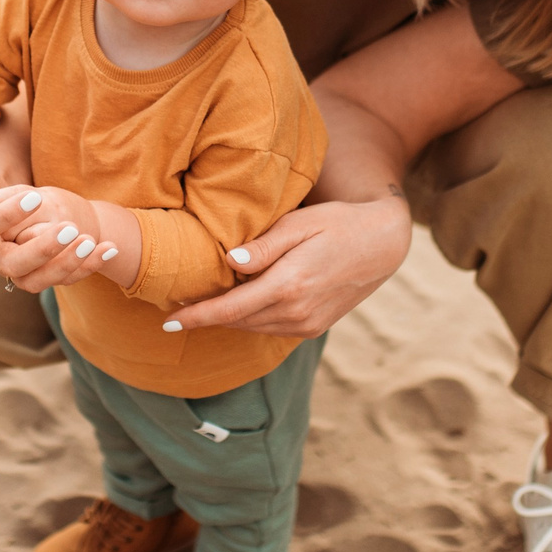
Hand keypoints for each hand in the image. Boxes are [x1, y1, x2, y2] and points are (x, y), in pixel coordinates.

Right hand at [0, 185, 119, 291]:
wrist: (37, 219)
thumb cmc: (14, 201)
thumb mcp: (9, 194)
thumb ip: (3, 196)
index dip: (6, 214)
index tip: (34, 198)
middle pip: (14, 264)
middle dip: (42, 248)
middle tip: (69, 228)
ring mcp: (18, 274)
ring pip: (39, 280)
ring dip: (68, 261)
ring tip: (90, 241)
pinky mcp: (45, 279)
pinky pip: (67, 279)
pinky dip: (91, 265)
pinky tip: (110, 248)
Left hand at [160, 195, 412, 338]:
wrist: (383, 244)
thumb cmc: (338, 223)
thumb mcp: (300, 223)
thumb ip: (264, 245)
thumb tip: (229, 262)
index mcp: (289, 285)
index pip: (229, 309)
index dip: (196, 317)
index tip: (168, 321)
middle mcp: (297, 312)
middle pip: (236, 321)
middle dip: (205, 317)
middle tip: (176, 306)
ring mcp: (307, 324)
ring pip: (252, 327)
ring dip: (227, 319)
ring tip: (202, 304)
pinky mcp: (313, 328)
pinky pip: (270, 328)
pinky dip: (250, 318)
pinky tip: (240, 303)